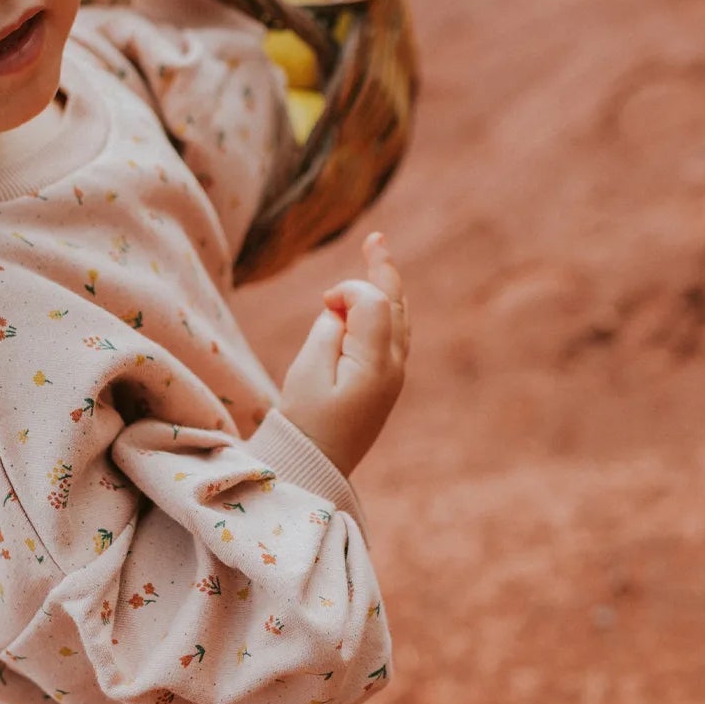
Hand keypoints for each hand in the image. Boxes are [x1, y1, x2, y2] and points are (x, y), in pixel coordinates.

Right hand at [278, 233, 409, 476]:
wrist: (315, 465)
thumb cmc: (304, 420)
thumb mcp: (308, 371)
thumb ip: (328, 331)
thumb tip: (342, 310)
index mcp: (377, 363)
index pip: (373, 301)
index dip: (348, 290)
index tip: (323, 304)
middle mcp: (394, 366)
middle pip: (395, 303)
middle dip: (383, 270)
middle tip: (376, 238)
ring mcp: (394, 375)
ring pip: (399, 318)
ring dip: (386, 288)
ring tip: (379, 255)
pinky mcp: (386, 383)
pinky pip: (394, 335)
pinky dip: (386, 310)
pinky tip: (378, 297)